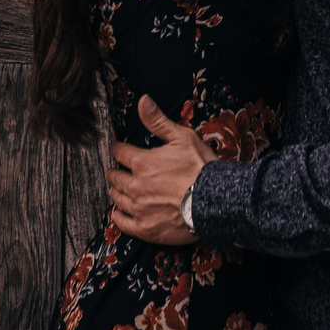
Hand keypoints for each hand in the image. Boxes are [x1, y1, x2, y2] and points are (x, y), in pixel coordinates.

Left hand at [107, 95, 217, 246]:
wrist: (215, 202)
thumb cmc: (200, 169)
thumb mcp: (182, 137)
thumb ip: (158, 121)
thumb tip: (142, 101)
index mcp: (142, 162)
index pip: (118, 152)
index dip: (116, 148)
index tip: (116, 148)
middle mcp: (135, 186)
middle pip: (114, 177)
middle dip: (114, 170)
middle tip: (116, 169)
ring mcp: (139, 209)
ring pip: (116, 198)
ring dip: (116, 191)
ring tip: (118, 188)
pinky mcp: (145, 229)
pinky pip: (122, 222)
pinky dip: (118, 216)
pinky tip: (119, 212)